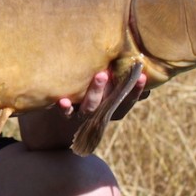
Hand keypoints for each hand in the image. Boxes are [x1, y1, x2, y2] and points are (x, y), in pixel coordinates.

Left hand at [20, 69, 148, 149]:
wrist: (53, 126)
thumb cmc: (83, 99)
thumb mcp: (102, 93)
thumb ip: (117, 83)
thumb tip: (140, 69)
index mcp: (110, 108)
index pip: (127, 100)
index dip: (136, 90)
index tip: (142, 76)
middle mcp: (98, 114)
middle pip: (110, 102)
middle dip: (117, 88)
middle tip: (117, 70)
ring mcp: (82, 116)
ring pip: (91, 107)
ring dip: (96, 92)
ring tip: (101, 75)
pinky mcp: (64, 116)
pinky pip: (66, 114)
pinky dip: (65, 109)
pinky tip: (62, 101)